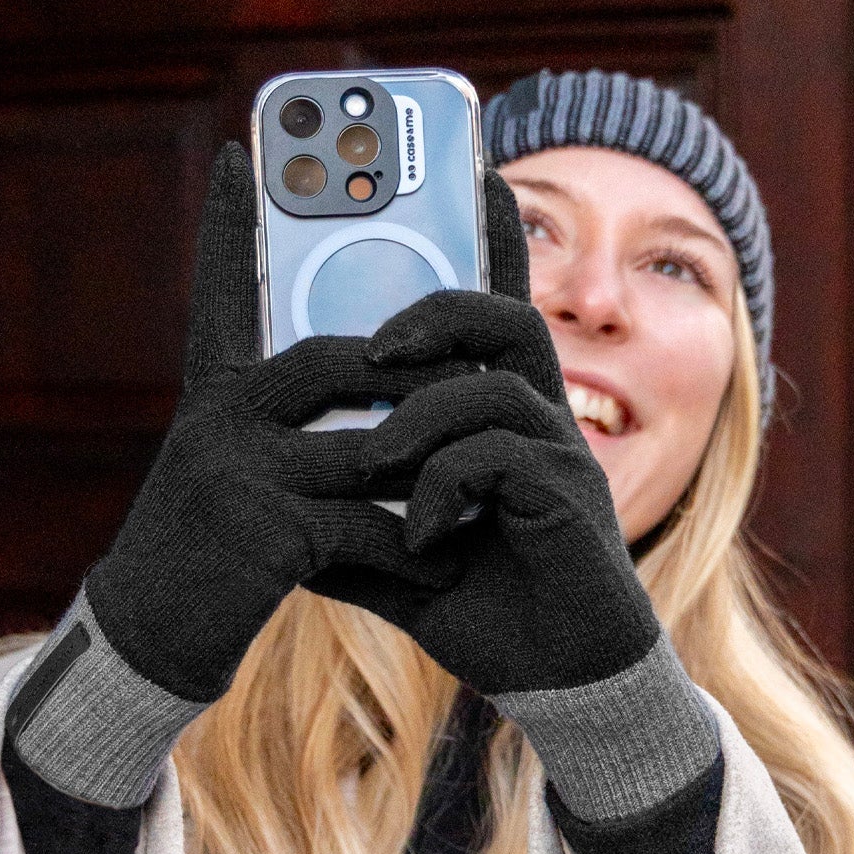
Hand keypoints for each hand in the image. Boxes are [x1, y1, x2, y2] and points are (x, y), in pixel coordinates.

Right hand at [90, 141, 465, 705]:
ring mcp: (236, 471)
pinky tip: (440, 575)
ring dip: (433, 477)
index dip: (229, 226)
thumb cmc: (205, 556)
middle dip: (418, 381)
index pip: (220, 294)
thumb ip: (279, 430)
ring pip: (371, 448)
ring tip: (482, 491)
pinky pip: (367, 526)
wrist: (145, 641)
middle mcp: (217, 420)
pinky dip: (412, 553)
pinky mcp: (263, 532)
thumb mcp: (231, 475)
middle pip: (339, 363)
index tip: (237, 153)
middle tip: (479, 390)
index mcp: (211, 399)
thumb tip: (367, 386)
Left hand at [310, 172, 719, 823]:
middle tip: (373, 345)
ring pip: (493, 384)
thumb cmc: (486, 613)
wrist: (557, 682)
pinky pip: (498, 455)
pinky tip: (420, 539)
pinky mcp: (571, 498)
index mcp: (500, 424)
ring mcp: (562, 457)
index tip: (470, 171)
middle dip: (435, 309)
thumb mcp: (397, 562)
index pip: (494, 314)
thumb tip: (281, 510)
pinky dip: (441, 489)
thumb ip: (350, 526)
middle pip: (504, 317)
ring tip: (374, 458)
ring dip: (422, 414)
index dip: (488, 242)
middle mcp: (539, 425)